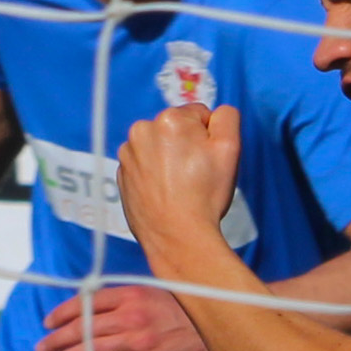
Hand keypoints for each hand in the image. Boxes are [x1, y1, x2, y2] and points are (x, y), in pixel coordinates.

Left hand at [34, 285, 210, 350]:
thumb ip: (124, 300)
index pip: (86, 301)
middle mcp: (132, 315)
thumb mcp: (153, 295)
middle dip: (56, 338)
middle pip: (83, 326)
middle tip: (41, 348)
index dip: (62, 313)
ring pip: (91, 349)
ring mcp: (139, 340)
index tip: (47, 323)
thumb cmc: (182, 313)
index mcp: (131, 294)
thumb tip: (90, 308)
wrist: (215, 330)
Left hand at [117, 103, 242, 263]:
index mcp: (169, 119)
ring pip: (158, 146)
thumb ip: (227, 118)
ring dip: (169, 158)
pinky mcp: (121, 174)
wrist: (177, 237)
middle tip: (195, 174)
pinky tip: (165, 192)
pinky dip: (154, 174)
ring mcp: (127, 154)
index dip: (209, 138)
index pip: (199, 115)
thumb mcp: (229, 149)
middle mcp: (141, 130)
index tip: (208, 160)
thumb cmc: (204, 195)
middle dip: (187, 145)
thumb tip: (216, 113)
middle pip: (176, 129)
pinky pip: (144, 165)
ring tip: (179, 186)